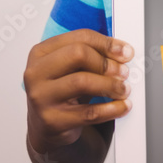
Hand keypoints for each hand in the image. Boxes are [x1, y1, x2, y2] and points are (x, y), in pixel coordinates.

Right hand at [24, 29, 133, 152]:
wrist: (45, 125)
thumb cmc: (63, 90)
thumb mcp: (71, 68)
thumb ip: (92, 55)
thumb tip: (124, 53)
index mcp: (41, 52)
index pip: (80, 37)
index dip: (107, 43)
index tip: (126, 52)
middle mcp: (36, 72)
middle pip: (78, 54)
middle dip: (106, 63)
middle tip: (124, 72)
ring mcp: (40, 97)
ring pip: (82, 82)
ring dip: (111, 85)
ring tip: (124, 89)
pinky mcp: (51, 120)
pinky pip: (88, 112)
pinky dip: (111, 109)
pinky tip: (122, 106)